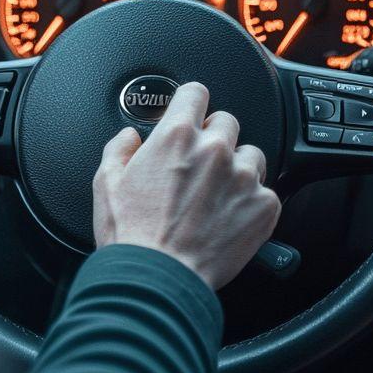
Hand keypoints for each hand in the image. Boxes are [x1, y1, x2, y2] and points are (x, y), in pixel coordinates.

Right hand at [92, 82, 281, 288]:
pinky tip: (230, 218)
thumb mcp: (107, 183)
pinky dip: (252, 202)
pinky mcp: (264, 206)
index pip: (196, 92)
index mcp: (177, 136)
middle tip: (199, 167)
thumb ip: (119, 148)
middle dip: (213, 138)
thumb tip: (130, 137)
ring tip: (216, 196)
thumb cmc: (132, 237)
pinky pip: (266, 192)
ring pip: (251, 155)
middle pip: (227, 121)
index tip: (191, 112)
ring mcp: (243, 177)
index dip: (191, 102)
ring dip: (237, 168)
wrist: (158, 280)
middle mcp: (215, 149)